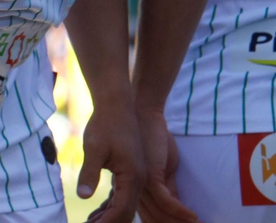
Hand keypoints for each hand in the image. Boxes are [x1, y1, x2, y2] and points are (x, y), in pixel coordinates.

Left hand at [78, 104, 144, 222]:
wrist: (117, 106)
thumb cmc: (105, 125)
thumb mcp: (94, 149)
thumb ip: (90, 173)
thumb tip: (82, 195)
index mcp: (133, 177)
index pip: (121, 209)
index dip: (106, 222)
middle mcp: (138, 180)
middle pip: (126, 212)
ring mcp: (136, 176)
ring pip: (125, 205)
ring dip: (109, 217)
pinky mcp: (129, 171)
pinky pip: (121, 195)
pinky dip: (109, 207)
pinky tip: (97, 214)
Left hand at [136, 107, 197, 221]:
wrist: (141, 114)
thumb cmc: (149, 139)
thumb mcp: (159, 168)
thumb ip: (166, 188)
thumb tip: (174, 207)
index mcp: (132, 189)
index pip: (144, 217)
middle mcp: (135, 189)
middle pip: (153, 219)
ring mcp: (142, 183)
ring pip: (160, 214)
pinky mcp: (150, 174)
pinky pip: (166, 200)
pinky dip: (180, 211)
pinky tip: (194, 217)